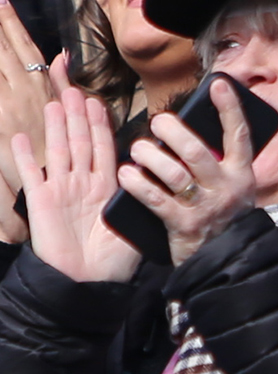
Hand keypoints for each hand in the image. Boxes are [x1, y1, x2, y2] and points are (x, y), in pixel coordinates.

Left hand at [0, 0, 57, 193]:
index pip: (23, 44)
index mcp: (40, 85)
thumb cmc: (55, 146)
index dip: (10, 21)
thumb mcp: (67, 110)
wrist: (43, 180)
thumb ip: (60, 81)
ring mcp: (5, 103)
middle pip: (2, 48)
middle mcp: (22, 89)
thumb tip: (61, 57)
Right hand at [13, 90, 139, 282]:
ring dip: (57, 127)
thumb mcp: (135, 222)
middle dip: (78, 117)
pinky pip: (32, 175)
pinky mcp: (40, 204)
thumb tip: (161, 175)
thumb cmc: (114, 260)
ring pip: (59, 151)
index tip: (98, 102)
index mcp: (106, 186)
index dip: (100, 125)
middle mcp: (82, 184)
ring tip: (54, 103)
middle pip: (80, 143)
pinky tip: (21, 137)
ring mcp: (60, 191)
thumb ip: (141, 196)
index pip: (103, 148)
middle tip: (74, 91)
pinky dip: (25, 156)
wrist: (87, 283)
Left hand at [118, 79, 256, 265]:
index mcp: (242, 174)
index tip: (218, 84)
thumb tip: (190, 130)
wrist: (224, 259)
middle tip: (157, 122)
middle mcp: (226, 188)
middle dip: (173, 132)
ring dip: (150, 156)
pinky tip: (126, 174)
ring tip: (137, 148)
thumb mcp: (233, 187)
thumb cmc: (222, 215)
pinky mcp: (183, 226)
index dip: (229, 108)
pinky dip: (138, 184)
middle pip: (197, 152)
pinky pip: (156, 199)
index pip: (239, 134)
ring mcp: (204, 207)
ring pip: (174, 174)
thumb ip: (220, 162)